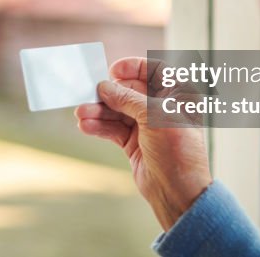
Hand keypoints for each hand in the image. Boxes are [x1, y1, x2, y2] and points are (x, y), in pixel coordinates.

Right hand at [75, 57, 211, 230]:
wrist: (178, 191)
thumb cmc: (178, 150)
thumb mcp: (154, 117)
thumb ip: (128, 100)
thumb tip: (105, 87)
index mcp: (177, 96)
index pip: (154, 71)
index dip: (133, 67)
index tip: (113, 70)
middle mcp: (162, 109)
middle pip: (130, 92)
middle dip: (109, 94)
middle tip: (90, 94)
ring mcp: (147, 127)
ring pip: (118, 112)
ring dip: (99, 112)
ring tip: (81, 114)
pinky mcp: (134, 143)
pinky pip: (114, 129)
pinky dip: (100, 127)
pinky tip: (86, 126)